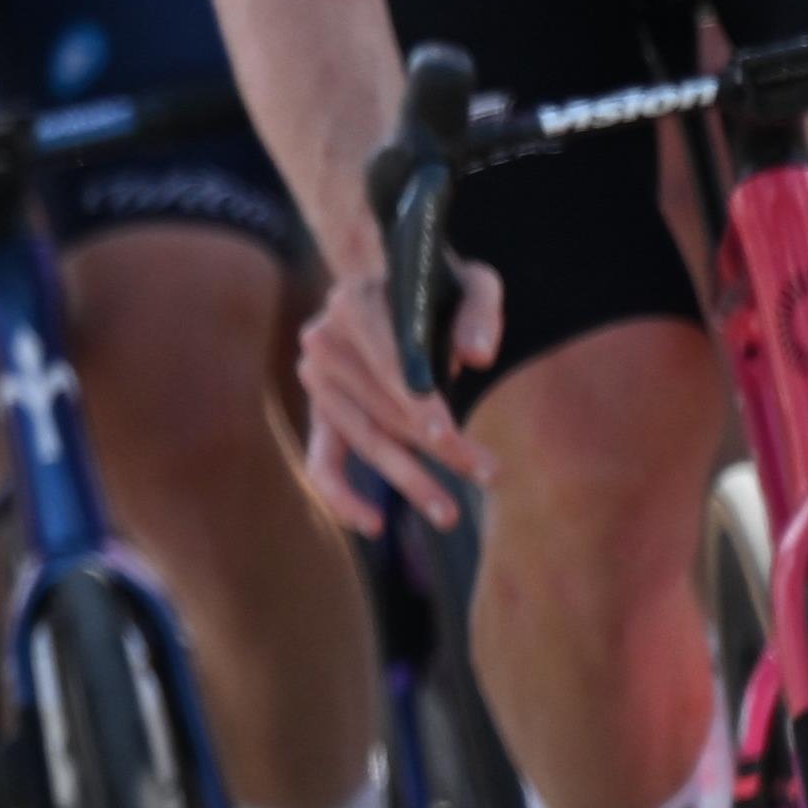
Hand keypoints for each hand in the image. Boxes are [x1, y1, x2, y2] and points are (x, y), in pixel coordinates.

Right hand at [292, 259, 484, 535]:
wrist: (386, 284)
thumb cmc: (436, 287)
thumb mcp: (471, 282)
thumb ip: (479, 311)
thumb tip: (478, 356)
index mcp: (356, 302)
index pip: (388, 360)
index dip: (417, 401)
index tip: (446, 436)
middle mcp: (324, 341)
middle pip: (385, 407)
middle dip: (439, 446)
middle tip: (490, 473)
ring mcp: (316, 381)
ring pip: (367, 440)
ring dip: (411, 478)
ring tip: (451, 513)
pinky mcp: (320, 413)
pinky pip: (321, 464)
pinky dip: (341, 498)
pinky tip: (373, 525)